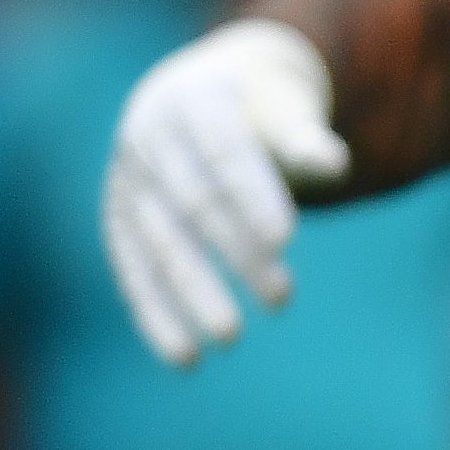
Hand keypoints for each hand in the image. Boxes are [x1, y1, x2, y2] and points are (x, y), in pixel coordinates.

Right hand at [104, 18, 349, 365]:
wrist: (189, 92)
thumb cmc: (256, 108)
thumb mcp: (285, 107)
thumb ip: (305, 139)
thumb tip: (333, 164)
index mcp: (192, 99)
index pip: (222, 149)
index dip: (251, 193)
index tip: (286, 240)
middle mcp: (148, 135)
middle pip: (191, 200)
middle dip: (234, 253)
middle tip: (282, 301)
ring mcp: (126, 177)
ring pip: (156, 240)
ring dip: (191, 290)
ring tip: (232, 338)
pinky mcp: (116, 216)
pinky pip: (129, 267)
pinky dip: (153, 312)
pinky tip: (183, 357)